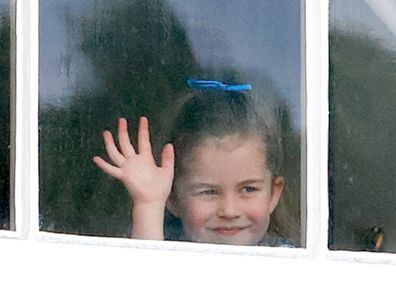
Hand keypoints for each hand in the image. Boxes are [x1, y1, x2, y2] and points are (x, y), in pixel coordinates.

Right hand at [93, 117, 173, 238]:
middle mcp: (135, 161)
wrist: (153, 201)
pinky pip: (111, 169)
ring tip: (106, 132)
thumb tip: (169, 144)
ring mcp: (128, 168)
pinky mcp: (124, 176)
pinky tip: (96, 158)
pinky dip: (103, 165)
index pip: (143, 140)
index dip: (143, 130)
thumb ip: (168, 158)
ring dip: (110, 143)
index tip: (143, 119)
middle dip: (123, 131)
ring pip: (116, 152)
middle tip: (121, 120)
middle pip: (126, 143)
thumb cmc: (160, 188)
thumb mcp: (167, 171)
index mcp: (146, 158)